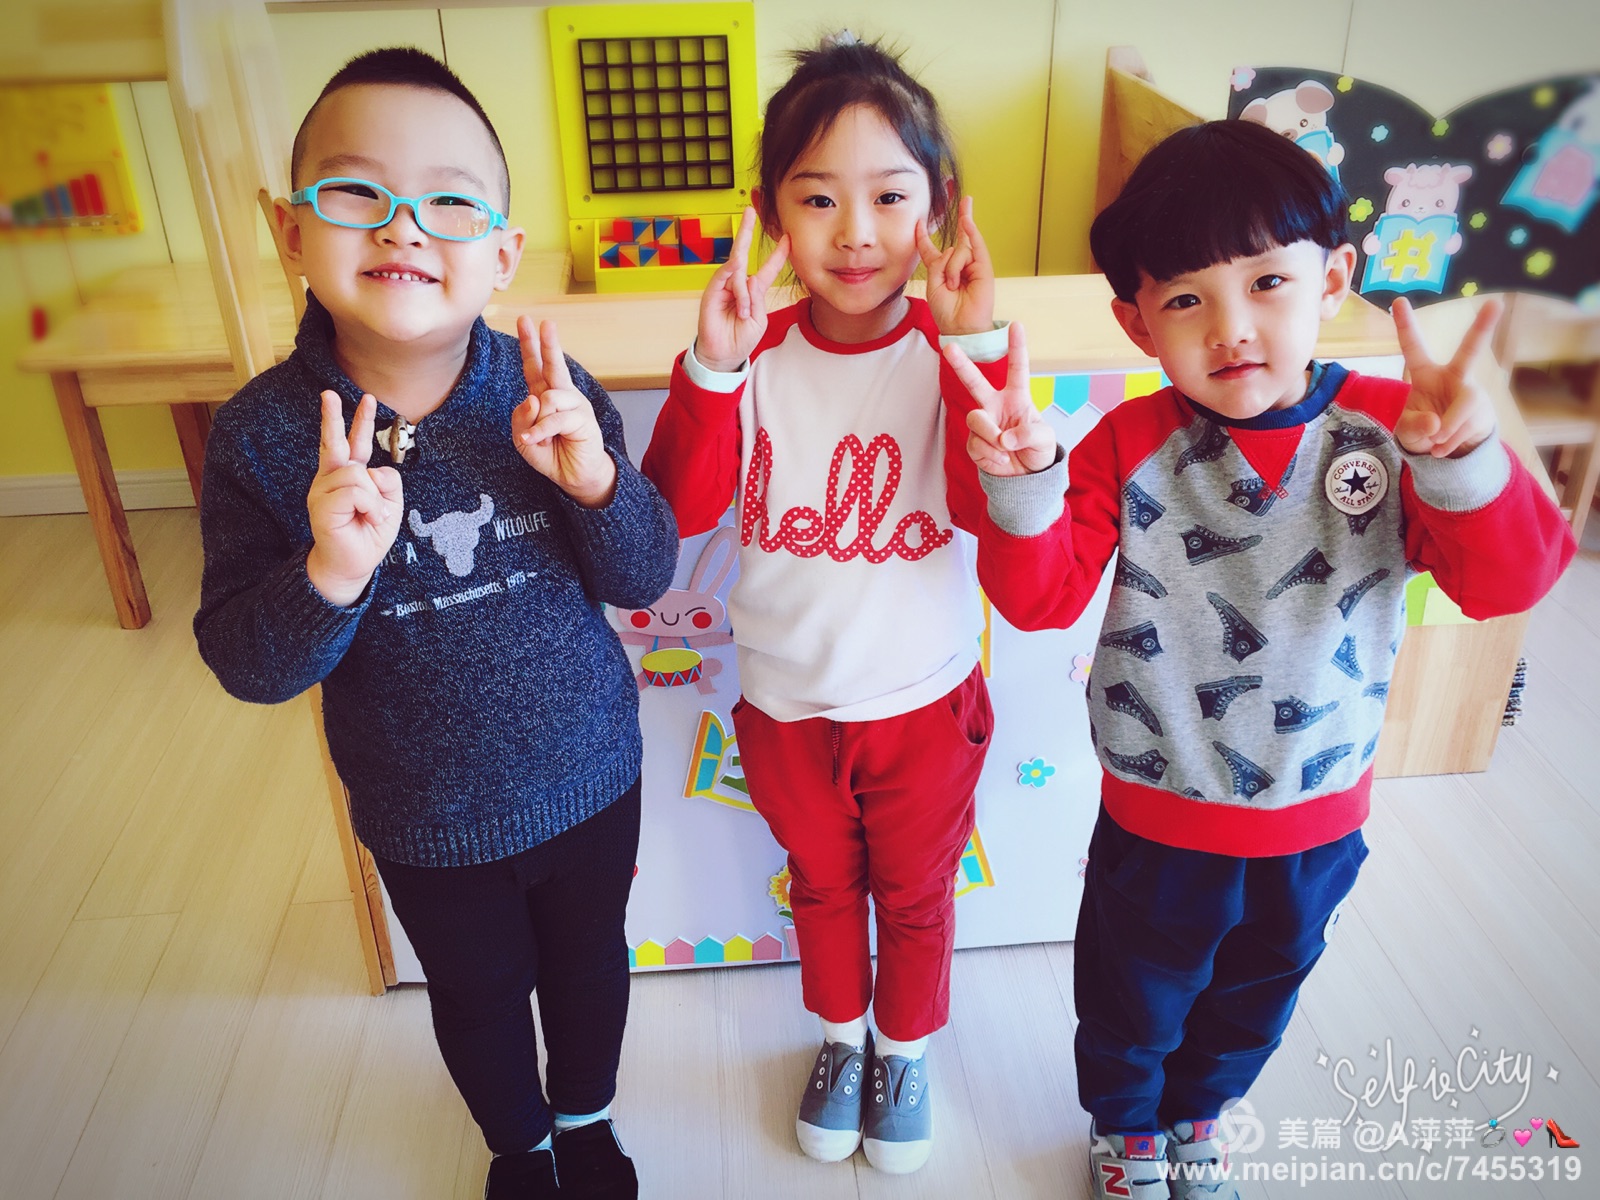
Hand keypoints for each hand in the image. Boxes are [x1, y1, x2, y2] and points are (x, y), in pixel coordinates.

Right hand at [306, 391, 402, 605]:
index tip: (366, 399)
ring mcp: (323, 490)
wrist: (352, 565)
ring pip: (358, 474)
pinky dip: (369, 505)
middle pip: (334, 443)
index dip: (360, 422)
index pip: (353, 444)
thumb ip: (388, 482)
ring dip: (375, 499)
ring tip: (372, 517)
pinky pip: (355, 490)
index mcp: (347, 476)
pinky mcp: (321, 505)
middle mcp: (331, 479)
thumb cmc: (369, 535)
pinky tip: (366, 518)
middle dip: (333, 417)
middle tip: (329, 394)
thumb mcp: (391, 506)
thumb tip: (372, 471)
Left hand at [512, 316, 616, 506]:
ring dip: (539, 422)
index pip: (535, 367)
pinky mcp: (584, 420)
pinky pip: (557, 419)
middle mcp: (561, 396)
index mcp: (545, 396)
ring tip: (540, 439)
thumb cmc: (551, 455)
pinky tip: (536, 441)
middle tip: (546, 323)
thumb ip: (521, 418)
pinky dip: (542, 431)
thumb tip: (532, 399)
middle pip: (553, 365)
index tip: (525, 321)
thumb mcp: (523, 439)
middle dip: (548, 344)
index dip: (529, 345)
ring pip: (549, 398)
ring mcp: (575, 406)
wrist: (575, 477)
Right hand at [695, 206, 788, 372]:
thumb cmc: (741, 339)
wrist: (724, 355)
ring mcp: (724, 287)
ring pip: (737, 273)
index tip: (788, 237)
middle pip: (742, 253)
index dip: (778, 254)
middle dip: (746, 231)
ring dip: (743, 293)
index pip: (767, 268)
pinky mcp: (712, 293)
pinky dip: (732, 280)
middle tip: (751, 210)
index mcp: (753, 291)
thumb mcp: (758, 320)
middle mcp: (738, 284)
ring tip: (743, 313)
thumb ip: (757, 299)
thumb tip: (751, 278)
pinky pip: (723, 277)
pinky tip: (735, 273)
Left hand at [918, 195, 993, 335]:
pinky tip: (968, 220)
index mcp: (941, 271)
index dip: (923, 237)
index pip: (931, 250)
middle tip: (963, 222)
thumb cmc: (946, 311)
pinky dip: (972, 232)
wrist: (959, 326)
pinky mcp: (983, 268)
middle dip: (954, 237)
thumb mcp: (933, 284)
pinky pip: (976, 245)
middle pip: (950, 246)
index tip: (918, 224)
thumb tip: (954, 248)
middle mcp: (957, 266)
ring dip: (953, 268)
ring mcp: (971, 265)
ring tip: (954, 286)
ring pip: (958, 251)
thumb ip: (938, 263)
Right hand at [944, 321, 1056, 475]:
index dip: (1017, 347)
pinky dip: (990, 454)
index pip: (1017, 368)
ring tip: (1003, 448)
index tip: (1016, 325)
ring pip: (976, 419)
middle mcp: (996, 405)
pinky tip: (1001, 460)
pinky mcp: (975, 442)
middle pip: (975, 381)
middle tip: (949, 348)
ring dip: (990, 434)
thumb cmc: (1038, 450)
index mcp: (1017, 397)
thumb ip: (1028, 433)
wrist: (1025, 478)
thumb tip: (1004, 437)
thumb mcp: (1045, 440)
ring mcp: (984, 423)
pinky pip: (976, 443)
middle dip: (962, 365)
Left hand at [1391, 295, 1501, 457]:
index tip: (1398, 300)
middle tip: (1496, 303)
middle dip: (1483, 328)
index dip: (1405, 325)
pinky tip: (1441, 449)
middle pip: (1470, 352)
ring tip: (1434, 442)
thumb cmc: (1421, 428)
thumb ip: (1413, 426)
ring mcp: (1471, 393)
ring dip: (1447, 429)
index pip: (1413, 347)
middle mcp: (1453, 377)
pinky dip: (1450, 443)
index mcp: (1426, 374)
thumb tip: (1436, 424)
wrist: (1445, 448)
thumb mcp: (1406, 431)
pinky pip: (1468, 427)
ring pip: (1466, 405)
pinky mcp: (1483, 412)